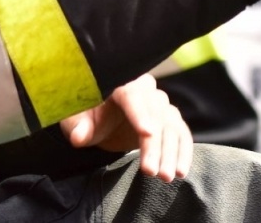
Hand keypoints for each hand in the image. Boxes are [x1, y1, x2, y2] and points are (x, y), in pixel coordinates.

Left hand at [61, 74, 191, 181]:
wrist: (100, 120)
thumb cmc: (86, 116)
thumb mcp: (76, 120)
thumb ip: (79, 127)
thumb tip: (79, 136)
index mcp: (120, 83)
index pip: (132, 95)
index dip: (139, 114)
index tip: (146, 133)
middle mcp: (145, 89)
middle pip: (155, 114)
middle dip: (154, 144)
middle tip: (150, 171)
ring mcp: (160, 104)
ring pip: (171, 125)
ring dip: (171, 152)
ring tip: (166, 177)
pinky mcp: (169, 120)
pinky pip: (182, 133)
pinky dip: (184, 152)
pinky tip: (181, 171)